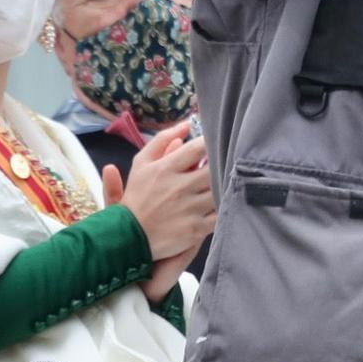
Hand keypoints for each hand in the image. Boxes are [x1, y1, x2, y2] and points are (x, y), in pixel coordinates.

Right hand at [103, 121, 215, 290]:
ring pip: (220, 190)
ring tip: (233, 180)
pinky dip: (227, 206)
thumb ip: (162, 141)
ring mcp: (190, 209)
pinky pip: (220, 214)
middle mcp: (180, 187)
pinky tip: (228, 201)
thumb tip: (186, 125)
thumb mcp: (141, 163)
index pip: (199, 148)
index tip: (220, 140)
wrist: (129, 236)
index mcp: (167, 168)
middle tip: (231, 161)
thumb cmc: (138, 196)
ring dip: (228, 184)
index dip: (214, 141)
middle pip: (215, 168)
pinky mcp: (197, 228)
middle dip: (224, 163)